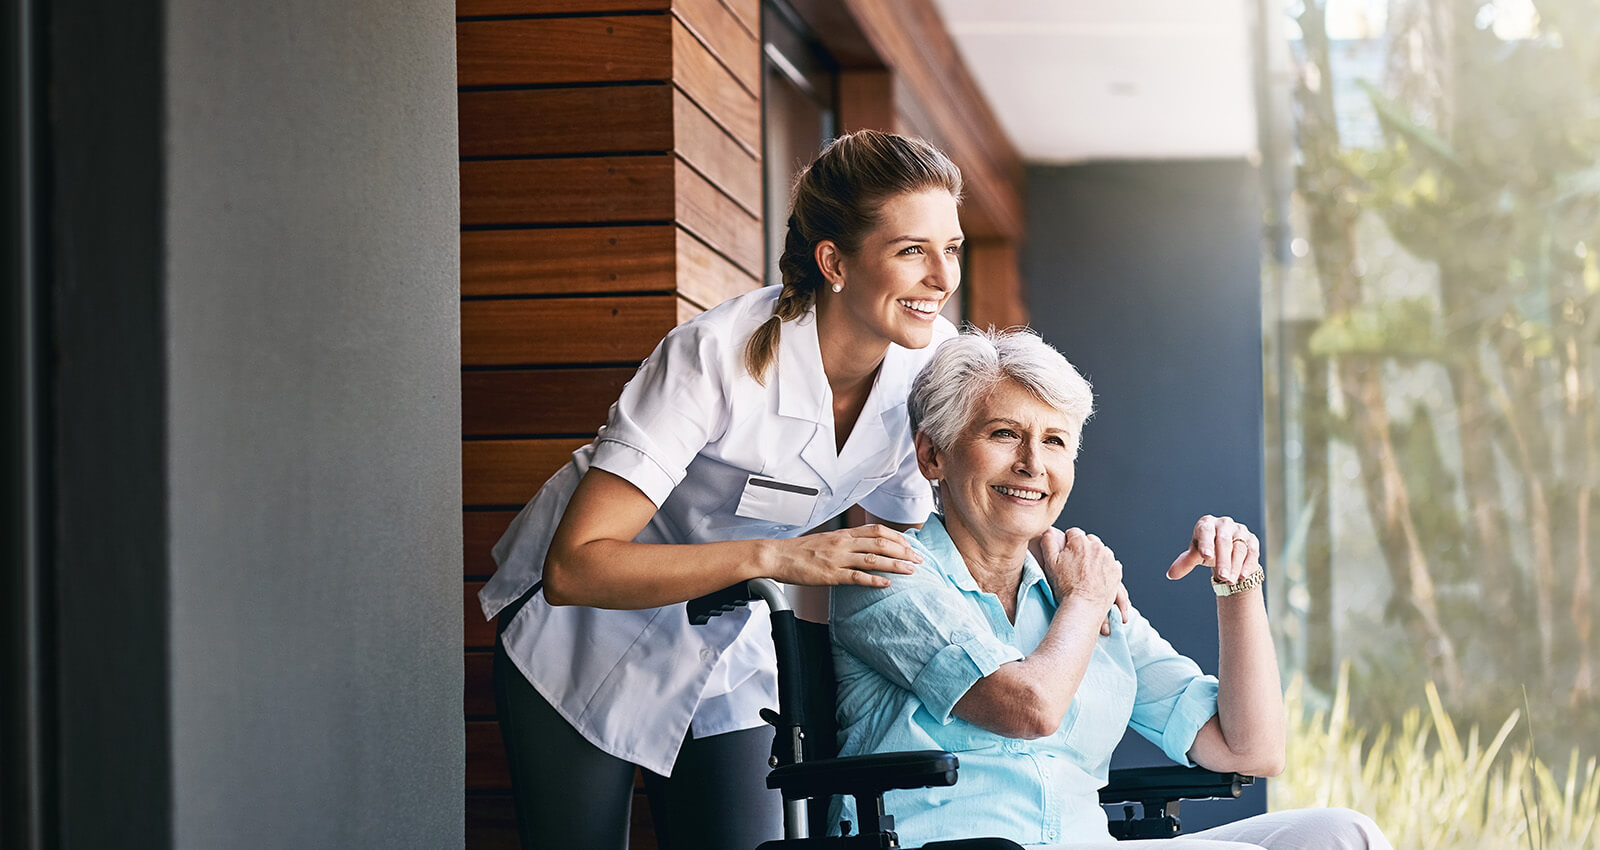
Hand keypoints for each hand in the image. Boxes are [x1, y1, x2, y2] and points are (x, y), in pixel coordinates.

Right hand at [765, 524, 921, 587]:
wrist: (777, 556)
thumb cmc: (799, 551)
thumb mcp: (825, 540)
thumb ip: (845, 542)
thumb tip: (863, 547)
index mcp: (843, 534)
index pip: (877, 530)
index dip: (897, 537)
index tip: (911, 545)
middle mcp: (843, 543)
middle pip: (881, 542)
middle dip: (903, 551)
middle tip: (919, 559)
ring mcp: (837, 558)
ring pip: (873, 558)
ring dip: (895, 564)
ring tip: (911, 570)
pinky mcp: (830, 574)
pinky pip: (856, 577)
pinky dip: (873, 580)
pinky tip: (886, 584)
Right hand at [1039, 527, 1123, 629]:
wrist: (1084, 606)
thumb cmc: (1066, 587)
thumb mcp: (1050, 563)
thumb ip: (1048, 542)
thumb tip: (1048, 530)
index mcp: (1080, 542)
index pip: (1073, 533)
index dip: (1068, 542)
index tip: (1067, 553)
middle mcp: (1097, 547)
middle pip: (1089, 541)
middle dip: (1083, 549)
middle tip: (1076, 564)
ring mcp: (1109, 558)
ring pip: (1101, 551)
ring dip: (1095, 557)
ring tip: (1087, 572)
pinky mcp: (1117, 571)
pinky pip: (1112, 564)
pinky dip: (1106, 567)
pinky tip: (1098, 577)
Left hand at [1166, 515, 1260, 585]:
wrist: (1226, 550)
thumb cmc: (1207, 549)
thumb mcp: (1195, 555)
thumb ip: (1185, 563)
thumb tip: (1171, 574)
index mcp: (1206, 524)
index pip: (1205, 532)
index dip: (1206, 543)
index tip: (1205, 556)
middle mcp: (1224, 524)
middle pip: (1224, 542)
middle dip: (1223, 561)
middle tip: (1222, 577)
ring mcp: (1239, 530)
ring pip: (1238, 549)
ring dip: (1235, 567)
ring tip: (1229, 581)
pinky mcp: (1252, 540)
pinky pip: (1252, 552)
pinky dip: (1248, 565)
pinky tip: (1242, 576)